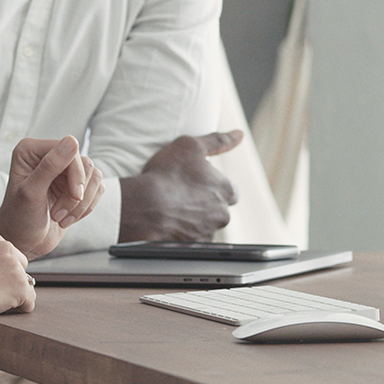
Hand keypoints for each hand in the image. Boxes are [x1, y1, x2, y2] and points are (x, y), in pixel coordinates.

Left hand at [0, 136, 105, 259]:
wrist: (22, 243)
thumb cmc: (18, 219)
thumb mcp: (31, 193)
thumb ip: (50, 166)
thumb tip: (72, 141)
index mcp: (31, 150)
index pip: (69, 150)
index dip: (76, 174)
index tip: (75, 197)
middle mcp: (48, 155)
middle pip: (85, 164)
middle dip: (77, 193)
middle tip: (59, 214)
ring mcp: (62, 170)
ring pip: (94, 177)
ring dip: (82, 203)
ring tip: (61, 218)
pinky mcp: (74, 185)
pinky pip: (97, 189)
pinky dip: (86, 207)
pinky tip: (68, 219)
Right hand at [0, 230, 34, 339]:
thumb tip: (4, 273)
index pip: (10, 255)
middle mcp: (5, 246)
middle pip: (21, 268)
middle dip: (9, 283)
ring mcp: (14, 266)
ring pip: (26, 287)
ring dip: (12, 297)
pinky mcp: (20, 286)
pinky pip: (29, 304)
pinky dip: (16, 311)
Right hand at [118, 130, 242, 241]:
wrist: (144, 207)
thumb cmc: (166, 175)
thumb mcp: (190, 146)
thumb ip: (217, 140)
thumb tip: (239, 134)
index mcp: (226, 190)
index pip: (230, 190)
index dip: (213, 186)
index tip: (197, 184)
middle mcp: (222, 214)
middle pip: (218, 210)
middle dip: (205, 205)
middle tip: (182, 197)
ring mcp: (208, 233)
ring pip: (205, 226)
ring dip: (193, 220)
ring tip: (171, 211)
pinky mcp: (193, 248)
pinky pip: (191, 241)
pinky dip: (183, 235)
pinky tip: (168, 225)